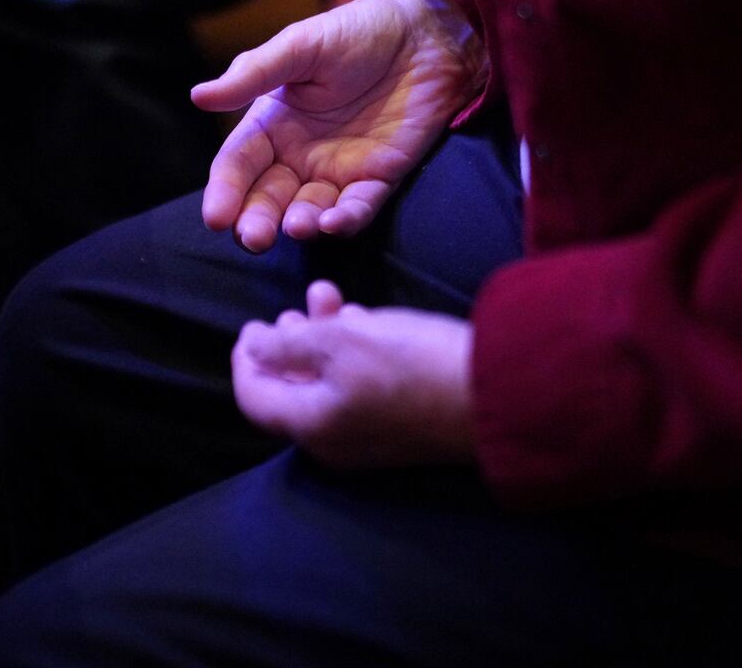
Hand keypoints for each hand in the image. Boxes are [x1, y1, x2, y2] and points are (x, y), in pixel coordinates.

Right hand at [191, 0, 486, 251]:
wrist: (426, 35)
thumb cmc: (358, 32)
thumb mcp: (301, 46)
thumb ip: (254, 74)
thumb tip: (199, 96)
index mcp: (272, 122)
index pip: (239, 164)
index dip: (225, 191)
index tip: (216, 218)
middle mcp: (299, 153)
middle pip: (268, 197)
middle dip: (257, 221)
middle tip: (253, 238)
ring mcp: (339, 169)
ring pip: (310, 209)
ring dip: (300, 224)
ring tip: (297, 227)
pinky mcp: (379, 178)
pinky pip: (358, 207)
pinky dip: (345, 220)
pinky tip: (333, 223)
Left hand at [232, 281, 475, 466]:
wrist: (496, 393)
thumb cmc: (411, 364)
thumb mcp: (340, 341)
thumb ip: (287, 345)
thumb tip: (252, 347)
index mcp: (311, 427)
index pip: (254, 399)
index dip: (245, 360)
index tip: (250, 325)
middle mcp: (334, 442)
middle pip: (290, 392)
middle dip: (285, 345)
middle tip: (286, 310)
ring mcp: (369, 438)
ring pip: (325, 384)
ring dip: (320, 339)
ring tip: (325, 297)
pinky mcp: (399, 425)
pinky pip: (357, 390)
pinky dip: (350, 353)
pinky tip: (363, 319)